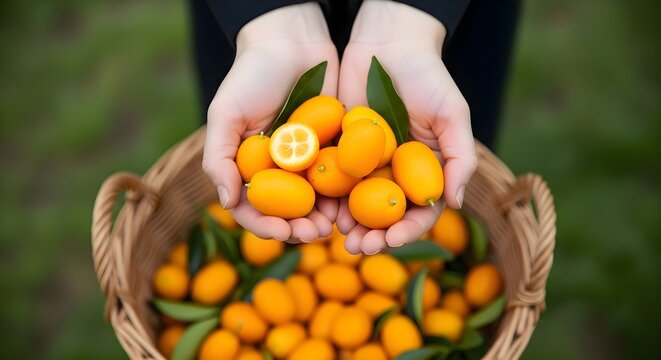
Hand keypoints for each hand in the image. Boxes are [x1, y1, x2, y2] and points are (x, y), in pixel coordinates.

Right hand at [203, 3, 338, 242]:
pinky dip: (344, 198)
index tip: (280, 231)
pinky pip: (340, 180)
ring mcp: (307, 163)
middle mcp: (277, 171)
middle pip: (286, 213)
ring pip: (315, 204)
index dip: (263, 225)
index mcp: (248, 167)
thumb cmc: (251, 74)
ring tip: (333, 227)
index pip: (252, 207)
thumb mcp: (225, 111)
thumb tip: (226, 201)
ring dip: (323, 220)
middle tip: (314, 234)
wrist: (292, 41)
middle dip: (298, 229)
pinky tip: (351, 207)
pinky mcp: (335, 150)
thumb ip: (219, 156)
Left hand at [336, 1, 477, 253]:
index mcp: (423, 171)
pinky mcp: (338, 150)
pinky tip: (321, 211)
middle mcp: (395, 173)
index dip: (408, 231)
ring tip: (340, 239)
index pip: (419, 211)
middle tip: (360, 248)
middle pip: (385, 217)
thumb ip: (459, 157)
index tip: (392, 241)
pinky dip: (328, 200)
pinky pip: (333, 181)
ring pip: (357, 206)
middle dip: (374, 237)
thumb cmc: (427, 75)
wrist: (388, 43)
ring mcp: (365, 164)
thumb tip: (454, 203)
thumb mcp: (452, 113)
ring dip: (349, 226)